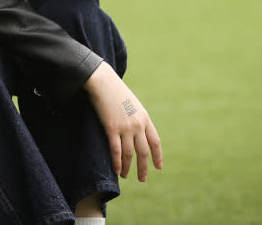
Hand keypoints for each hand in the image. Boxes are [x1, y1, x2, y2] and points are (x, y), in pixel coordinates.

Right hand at [83, 61, 162, 180]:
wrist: (103, 82)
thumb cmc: (116, 92)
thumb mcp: (132, 104)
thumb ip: (137, 118)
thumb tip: (137, 132)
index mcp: (145, 118)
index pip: (155, 142)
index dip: (157, 156)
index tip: (158, 167)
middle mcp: (138, 124)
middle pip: (143, 152)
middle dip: (143, 167)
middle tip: (142, 178)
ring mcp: (125, 127)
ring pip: (129, 154)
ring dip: (128, 167)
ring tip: (125, 176)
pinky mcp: (111, 128)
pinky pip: (116, 150)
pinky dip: (117, 162)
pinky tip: (116, 170)